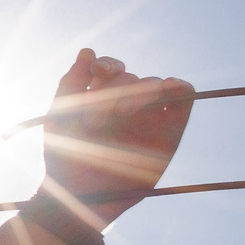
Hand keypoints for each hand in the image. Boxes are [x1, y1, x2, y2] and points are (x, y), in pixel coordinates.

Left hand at [42, 49, 192, 224]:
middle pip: (133, 77)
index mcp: (101, 100)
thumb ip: (72, 81)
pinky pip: (185, 99)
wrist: (78, 194)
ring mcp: (150, 118)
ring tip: (122, 113)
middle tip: (97, 117)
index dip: (108, 65)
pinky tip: (164, 93)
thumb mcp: (59, 115)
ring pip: (158, 84)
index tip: (97, 74)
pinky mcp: (171, 132)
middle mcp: (127, 106)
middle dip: (115, 90)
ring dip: (140, 91)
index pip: (113, 69)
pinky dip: (180, 88)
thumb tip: (88, 51)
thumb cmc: (64, 157)